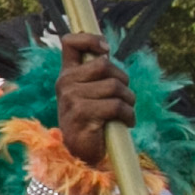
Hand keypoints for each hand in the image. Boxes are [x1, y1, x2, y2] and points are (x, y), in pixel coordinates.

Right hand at [51, 32, 129, 172]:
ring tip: (125, 112)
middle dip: (123, 80)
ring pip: (114, 86)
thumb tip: (106, 52)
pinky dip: (128, 115)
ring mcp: (71, 98)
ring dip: (129, 100)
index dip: (91, 39)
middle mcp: (65, 83)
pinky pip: (116, 105)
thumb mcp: (89, 94)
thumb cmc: (91, 122)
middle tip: (124, 97)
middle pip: (104, 64)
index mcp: (66, 75)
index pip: (71, 42)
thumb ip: (94, 74)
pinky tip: (126, 123)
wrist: (82, 155)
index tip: (106, 50)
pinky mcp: (82, 113)